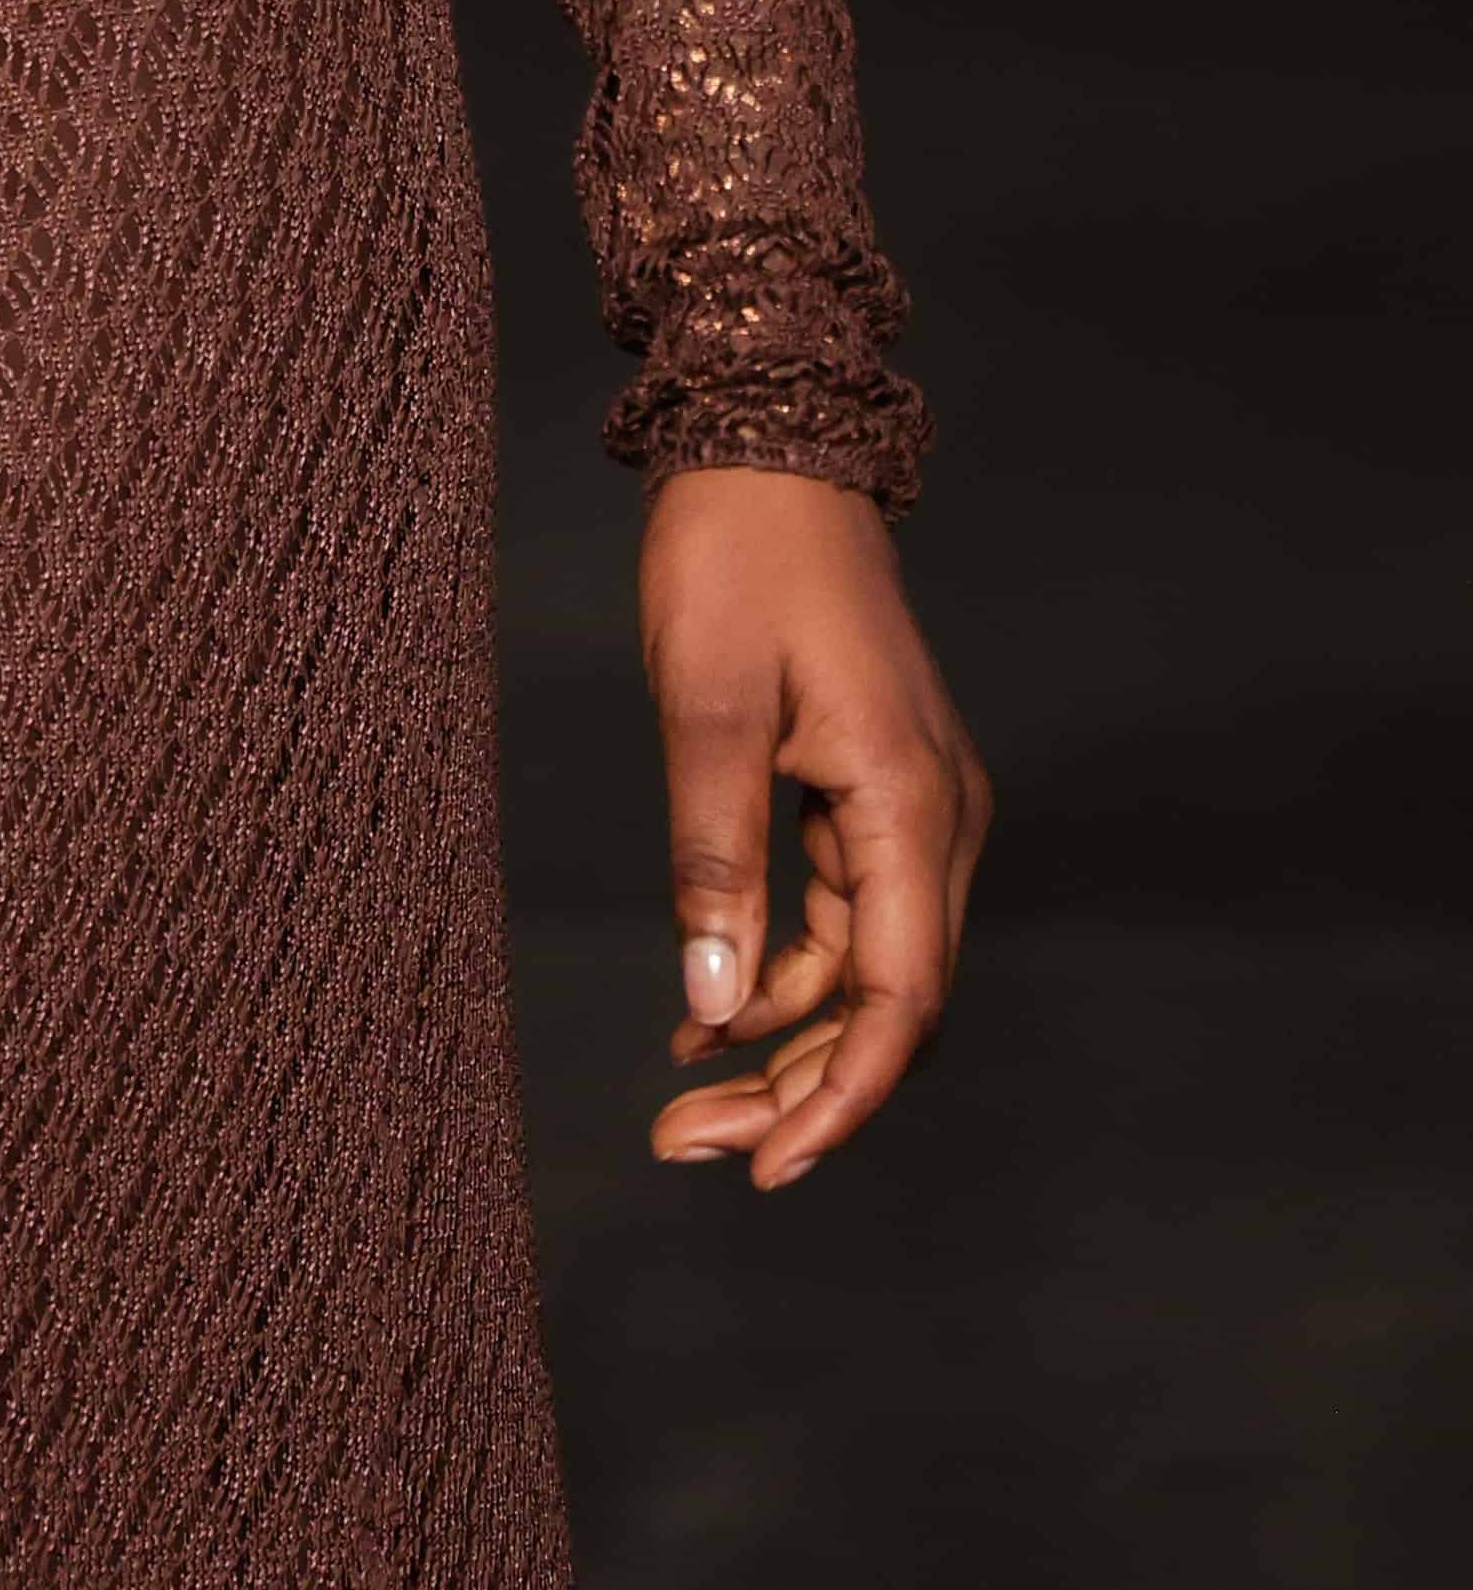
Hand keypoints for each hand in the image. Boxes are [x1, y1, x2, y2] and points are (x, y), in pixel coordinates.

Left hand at [639, 464, 986, 1187]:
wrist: (767, 449)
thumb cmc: (734, 558)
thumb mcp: (705, 703)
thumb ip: (713, 855)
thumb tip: (712, 999)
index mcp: (911, 801)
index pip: (896, 1001)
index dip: (836, 1099)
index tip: (763, 1170)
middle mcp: (936, 816)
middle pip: (888, 1004)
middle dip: (797, 1089)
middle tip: (687, 1143)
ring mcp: (913, 803)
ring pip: (864, 968)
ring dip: (785, 1038)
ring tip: (683, 1096)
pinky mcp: (877, 788)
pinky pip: (844, 915)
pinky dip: (781, 970)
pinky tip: (708, 1006)